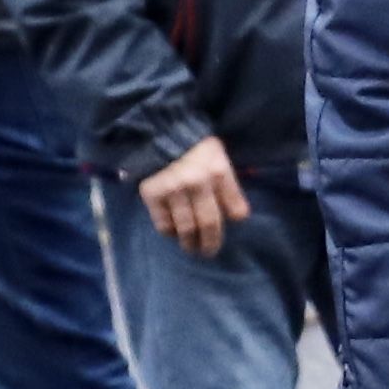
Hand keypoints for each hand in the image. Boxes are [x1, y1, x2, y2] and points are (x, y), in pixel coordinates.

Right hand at [137, 134, 249, 260]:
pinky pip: (163, 225)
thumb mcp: (219, 157)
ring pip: (186, 228)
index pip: (235, 207)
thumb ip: (227, 183)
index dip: (234, 220)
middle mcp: (197, 183)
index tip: (231, 226)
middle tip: (210, 252)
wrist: (158, 136)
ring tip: (192, 249)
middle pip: (209, 223)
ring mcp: (173, 190)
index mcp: (218, 172)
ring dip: (190, 244)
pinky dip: (170, 233)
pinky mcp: (152, 195)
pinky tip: (174, 233)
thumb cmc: (195, 148)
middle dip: (211, 242)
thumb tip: (236, 215)